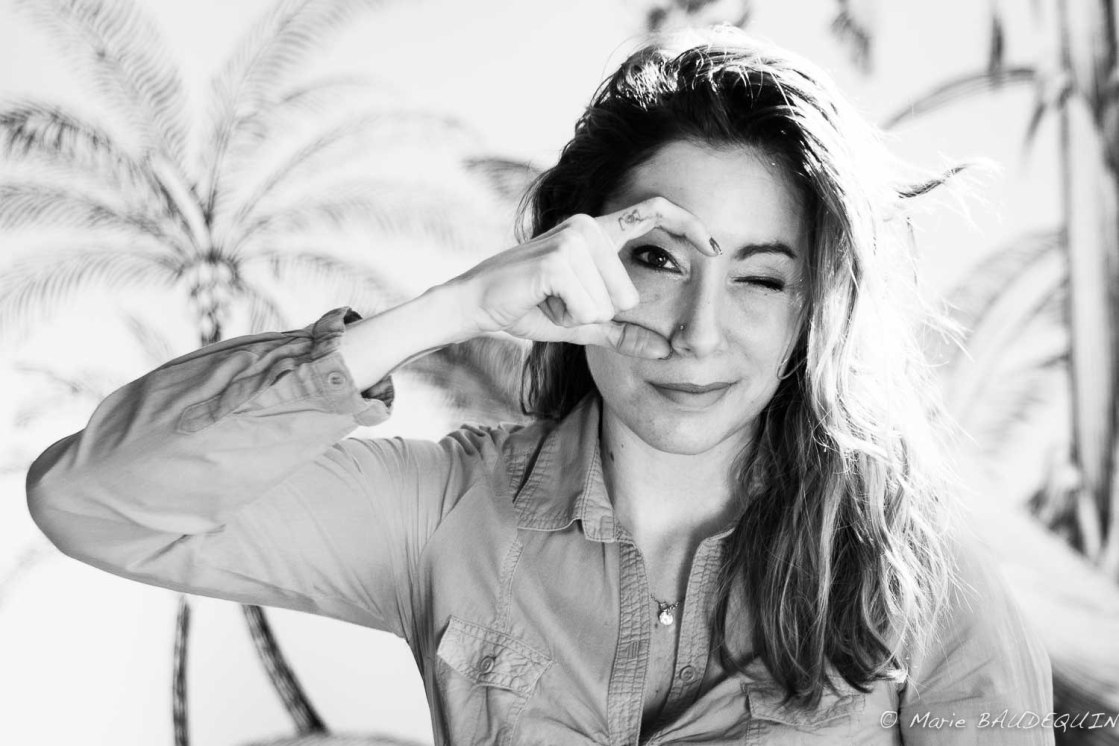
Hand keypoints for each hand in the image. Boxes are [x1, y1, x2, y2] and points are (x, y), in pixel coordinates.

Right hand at [444, 197, 716, 358]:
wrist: (477, 303)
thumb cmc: (530, 306)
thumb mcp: (584, 323)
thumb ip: (622, 333)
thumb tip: (665, 352)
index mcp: (598, 232)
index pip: (655, 211)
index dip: (689, 226)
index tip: (716, 248)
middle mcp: (588, 226)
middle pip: (629, 294)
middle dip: (599, 314)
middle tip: (562, 304)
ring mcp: (573, 239)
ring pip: (609, 304)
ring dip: (579, 316)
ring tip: (550, 301)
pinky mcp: (558, 258)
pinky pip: (588, 309)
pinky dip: (567, 318)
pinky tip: (544, 302)